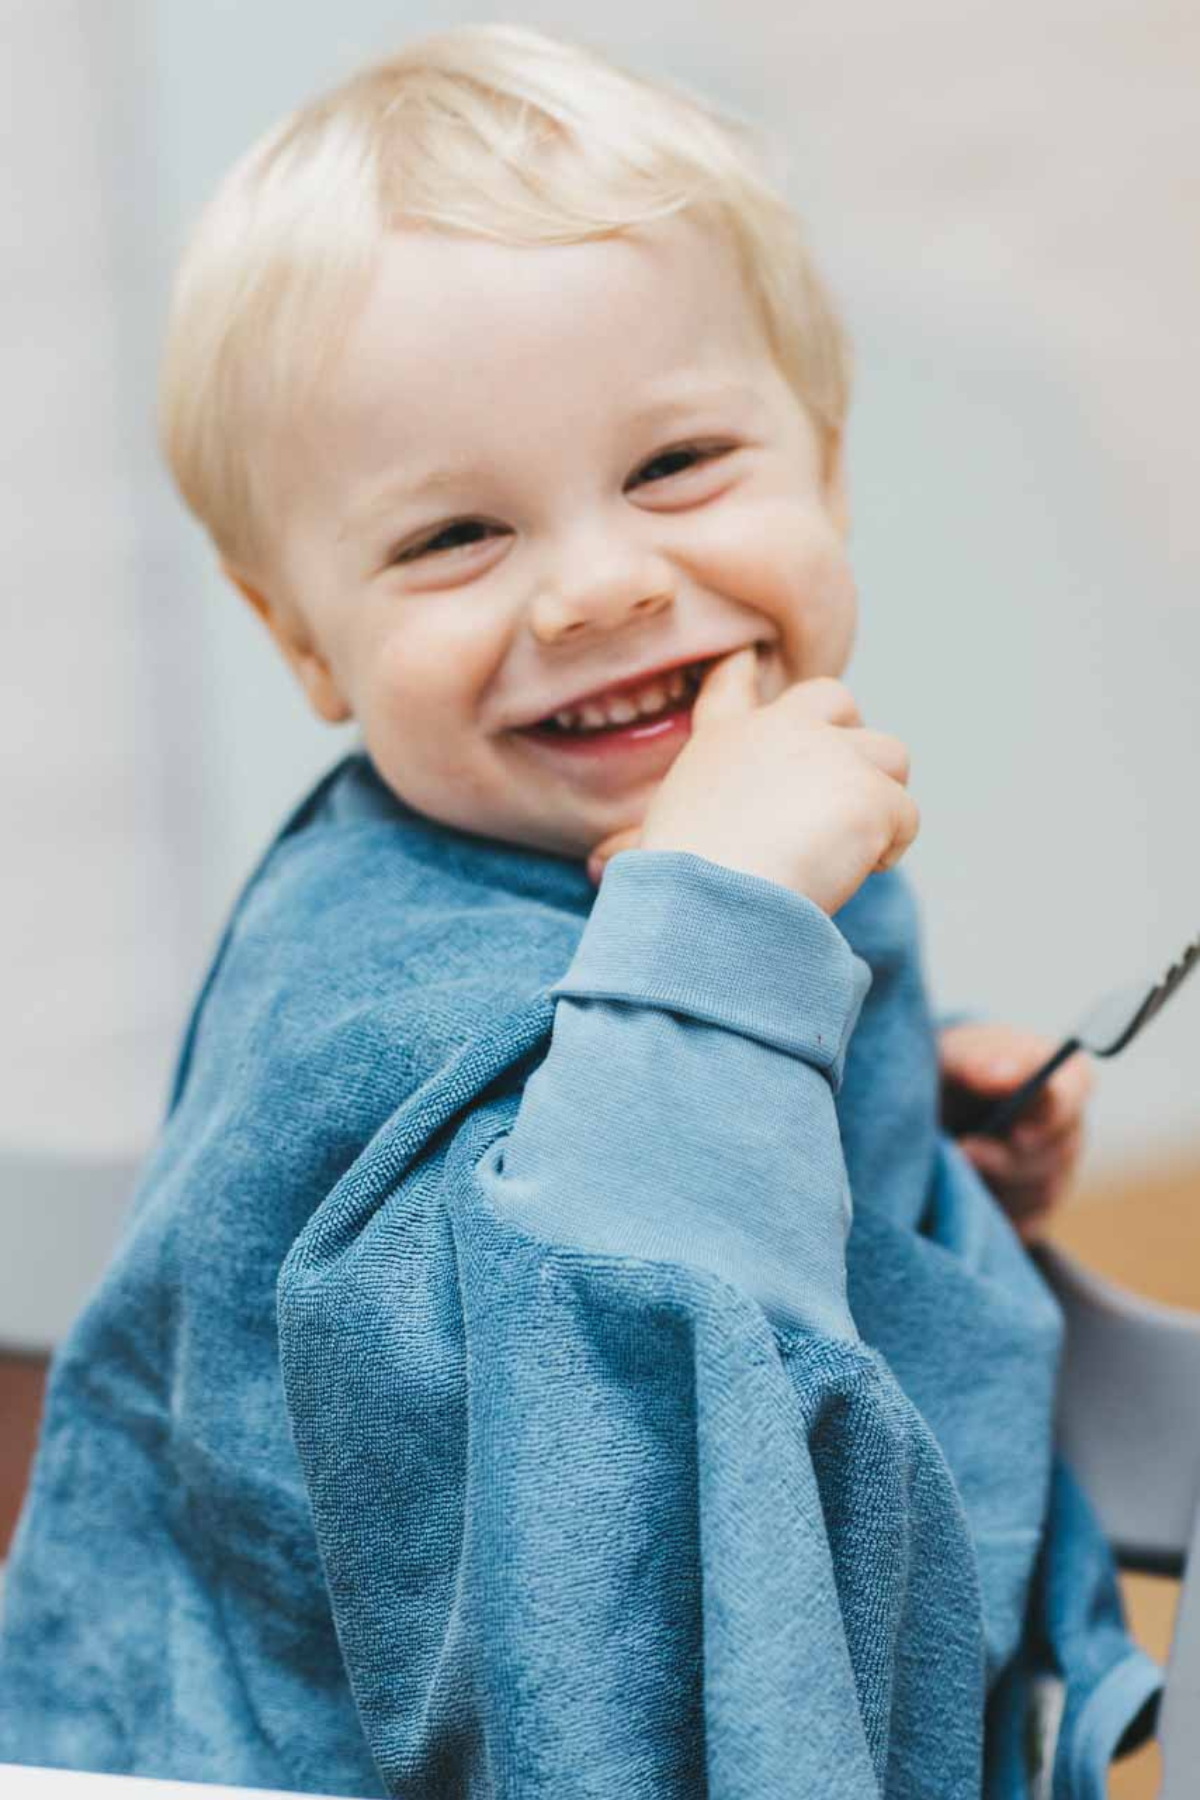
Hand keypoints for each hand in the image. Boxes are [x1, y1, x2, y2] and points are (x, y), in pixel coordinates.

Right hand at [585, 648, 919, 914]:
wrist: (712, 902)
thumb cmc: (673, 885)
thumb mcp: (648, 848)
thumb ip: (636, 845)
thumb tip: (597, 869)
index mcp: (722, 741)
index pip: (732, 683)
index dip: (742, 670)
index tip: (748, 656)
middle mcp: (781, 730)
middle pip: (837, 700)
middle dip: (849, 740)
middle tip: (841, 798)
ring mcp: (832, 753)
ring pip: (891, 758)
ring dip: (880, 803)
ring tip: (847, 852)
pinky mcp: (871, 791)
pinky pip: (906, 818)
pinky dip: (890, 848)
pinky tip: (854, 872)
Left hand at [938, 1022, 1095, 1242]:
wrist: (931, 1107)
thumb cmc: (950, 1071)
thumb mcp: (953, 1058)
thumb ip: (976, 1062)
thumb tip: (1005, 1075)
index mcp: (1063, 1076)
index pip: (1074, 1097)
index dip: (1050, 1120)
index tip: (1016, 1134)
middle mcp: (1070, 1125)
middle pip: (1058, 1153)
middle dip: (1007, 1158)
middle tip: (962, 1151)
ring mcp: (1060, 1169)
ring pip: (1043, 1191)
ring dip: (996, 1185)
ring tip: (953, 1166)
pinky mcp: (1039, 1206)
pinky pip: (1029, 1222)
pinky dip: (995, 1214)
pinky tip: (964, 1194)